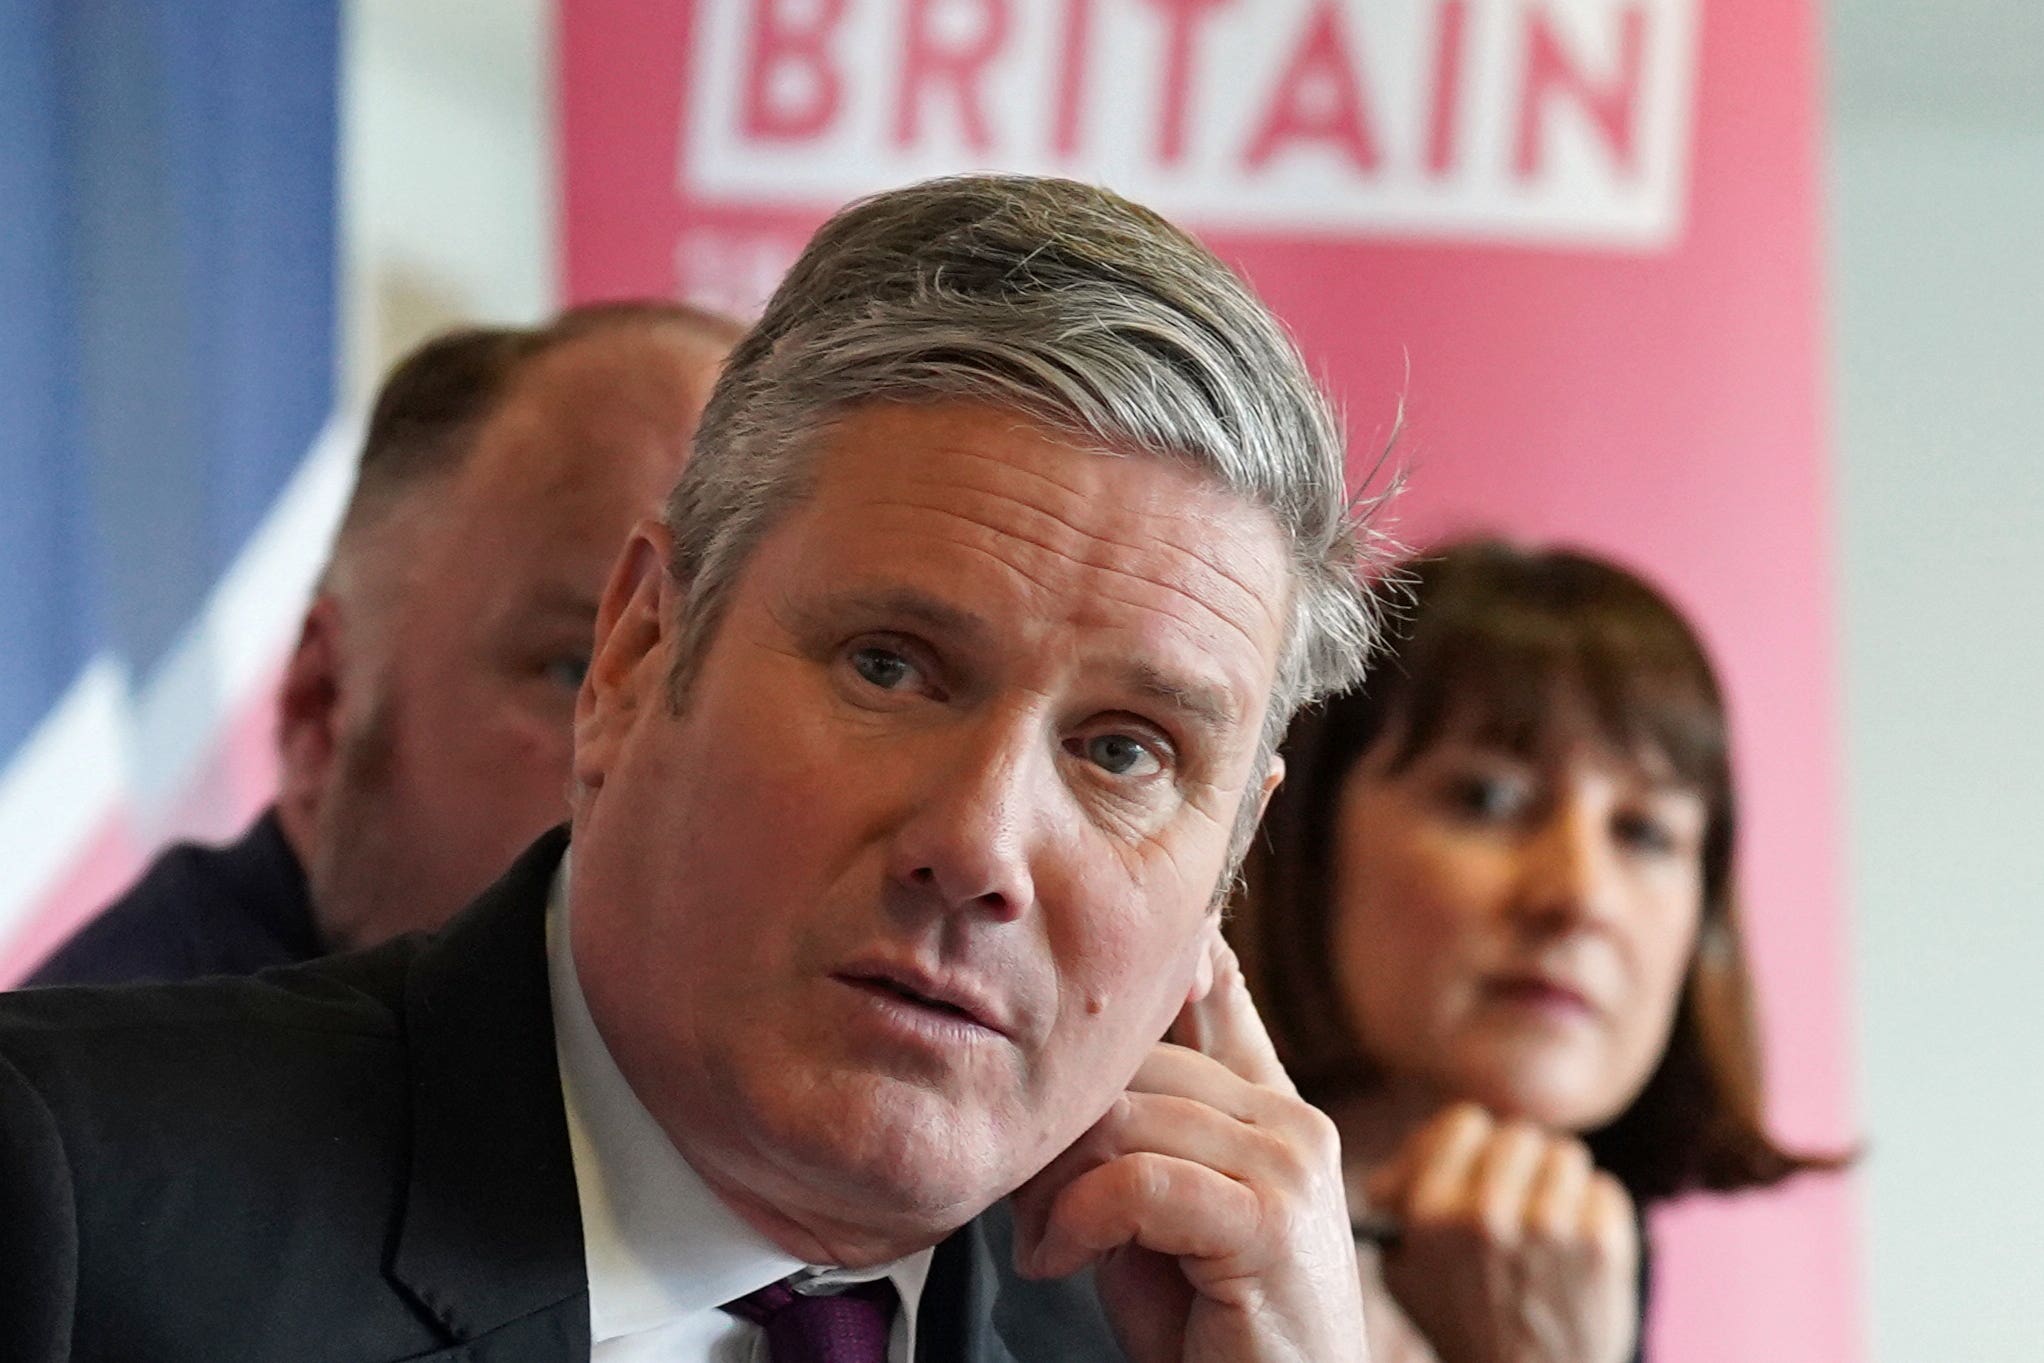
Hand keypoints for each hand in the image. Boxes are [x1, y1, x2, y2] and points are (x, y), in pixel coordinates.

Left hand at [1010, 939, 1367, 1362]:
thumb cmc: (1207, 1332)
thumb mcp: (1162, 1218)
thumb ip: (1137, 1141)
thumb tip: (1066, 1073)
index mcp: (1272, 1111)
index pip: (1220, 997)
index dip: (1170, 958)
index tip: (1114, 958)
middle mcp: (1290, 1122)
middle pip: (1132, 1065)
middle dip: (1056, 1131)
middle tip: (1025, 1207)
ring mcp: (1288, 1166)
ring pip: (1124, 1119)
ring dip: (1052, 1187)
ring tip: (1041, 1245)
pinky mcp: (1268, 1222)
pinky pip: (1136, 1182)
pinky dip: (1076, 1221)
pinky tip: (1059, 1262)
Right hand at [1365, 1104, 1636, 1362]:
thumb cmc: (1467, 1326)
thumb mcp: (1406, 1273)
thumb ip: (1397, 1208)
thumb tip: (1400, 1164)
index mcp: (1431, 1213)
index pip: (1465, 1124)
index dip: (1475, 1145)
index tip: (1481, 1168)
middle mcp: (1486, 1214)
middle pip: (1521, 1137)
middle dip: (1521, 1167)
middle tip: (1520, 1204)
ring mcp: (1548, 1227)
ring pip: (1566, 1157)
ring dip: (1559, 1187)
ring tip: (1550, 1230)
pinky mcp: (1601, 1245)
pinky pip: (1603, 1190)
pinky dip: (1595, 1214)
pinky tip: (1578, 1250)